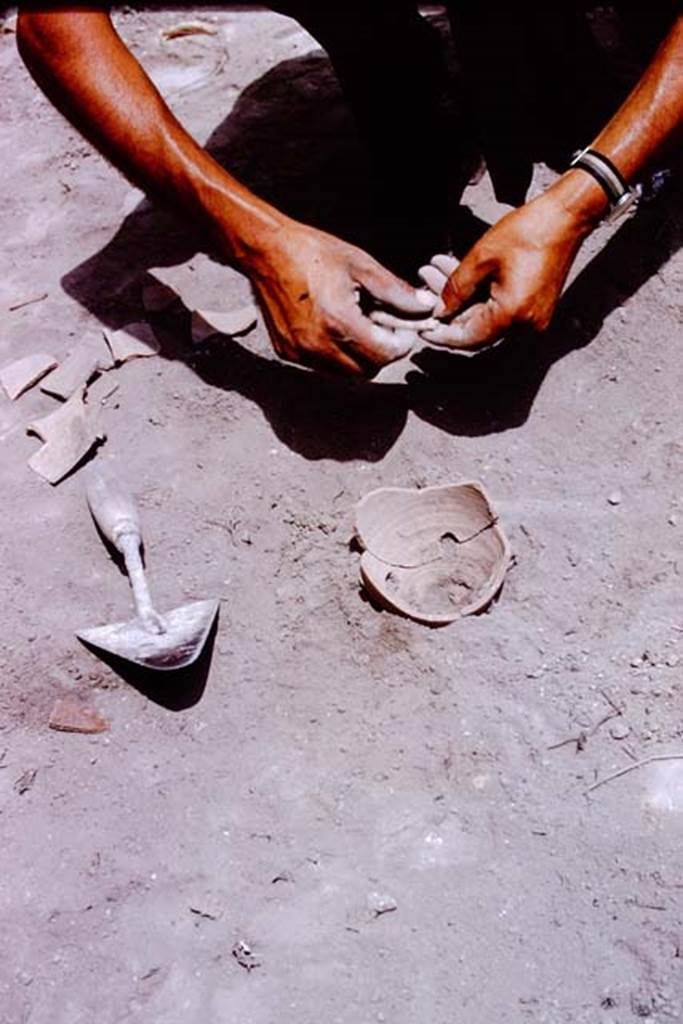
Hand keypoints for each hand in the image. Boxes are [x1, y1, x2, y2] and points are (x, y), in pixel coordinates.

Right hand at [248, 222, 434, 376]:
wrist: (265, 251)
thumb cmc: (313, 252)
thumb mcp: (360, 265)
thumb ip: (395, 291)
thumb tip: (425, 306)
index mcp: (338, 322)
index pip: (384, 355)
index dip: (400, 345)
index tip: (403, 330)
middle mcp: (317, 345)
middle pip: (367, 370)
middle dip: (381, 353)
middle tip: (382, 328)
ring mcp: (300, 352)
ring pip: (345, 374)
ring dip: (359, 357)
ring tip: (358, 325)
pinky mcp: (287, 353)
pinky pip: (323, 367)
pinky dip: (337, 355)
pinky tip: (335, 327)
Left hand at [417, 191, 591, 349]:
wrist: (565, 218)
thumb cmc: (527, 232)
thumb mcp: (481, 257)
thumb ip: (456, 289)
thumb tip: (438, 312)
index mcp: (512, 314)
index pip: (468, 338)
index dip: (442, 334)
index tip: (422, 329)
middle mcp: (526, 324)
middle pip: (476, 328)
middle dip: (448, 306)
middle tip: (426, 282)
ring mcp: (533, 318)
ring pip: (485, 317)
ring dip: (461, 297)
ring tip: (437, 269)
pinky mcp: (535, 308)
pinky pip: (500, 310)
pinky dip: (479, 295)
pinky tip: (460, 273)